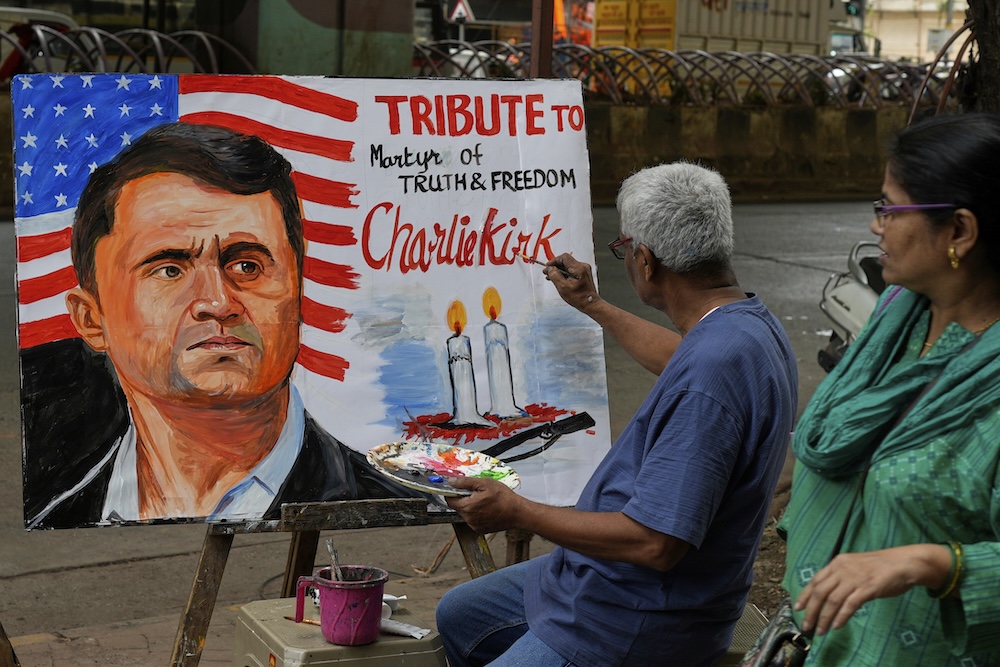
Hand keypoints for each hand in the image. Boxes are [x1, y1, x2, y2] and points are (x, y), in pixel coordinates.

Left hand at [445, 476, 521, 533]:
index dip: (452, 492)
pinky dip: (476, 514)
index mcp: (467, 507)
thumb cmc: (503, 497)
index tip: (458, 488)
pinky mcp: (480, 529)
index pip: (450, 500)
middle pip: (458, 507)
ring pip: (465, 513)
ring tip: (484, 501)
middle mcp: (468, 518)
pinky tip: (487, 509)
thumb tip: (451, 481)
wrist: (517, 512)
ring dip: (470, 506)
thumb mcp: (484, 483)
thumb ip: (465, 482)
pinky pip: (472, 520)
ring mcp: (474, 525)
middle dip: (463, 499)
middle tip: (476, 492)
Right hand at [544, 253, 598, 311]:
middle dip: (555, 266)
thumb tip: (550, 268)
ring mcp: (584, 270)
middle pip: (566, 261)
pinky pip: (571, 270)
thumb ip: (555, 276)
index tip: (548, 266)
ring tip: (551, 276)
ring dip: (559, 270)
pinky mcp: (583, 274)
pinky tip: (559, 278)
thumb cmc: (579, 298)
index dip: (554, 261)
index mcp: (578, 269)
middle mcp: (583, 267)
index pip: (564, 258)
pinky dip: (564, 273)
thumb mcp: (563, 287)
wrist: (590, 304)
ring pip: (568, 266)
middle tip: (547, 272)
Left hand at [794, 544, 951, 635]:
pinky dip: (841, 616)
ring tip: (820, 631)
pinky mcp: (868, 588)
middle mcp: (843, 569)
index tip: (798, 608)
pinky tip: (836, 626)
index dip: (805, 595)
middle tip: (806, 626)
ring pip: (833, 600)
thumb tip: (827, 594)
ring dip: (824, 618)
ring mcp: (855, 578)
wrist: (904, 563)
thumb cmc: (880, 568)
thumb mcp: (855, 567)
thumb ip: (841, 578)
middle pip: (820, 592)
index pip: (816, 580)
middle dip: (811, 611)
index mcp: (838, 562)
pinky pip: (850, 604)